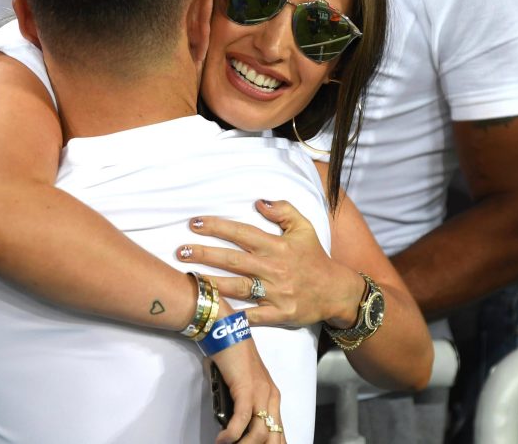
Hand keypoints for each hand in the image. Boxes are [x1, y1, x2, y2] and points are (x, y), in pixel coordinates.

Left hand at [177, 200, 363, 327]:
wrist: (336, 291)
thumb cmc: (314, 258)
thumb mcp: (304, 228)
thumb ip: (283, 211)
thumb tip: (259, 202)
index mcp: (276, 246)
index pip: (241, 233)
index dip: (217, 227)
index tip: (194, 223)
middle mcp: (273, 268)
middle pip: (233, 260)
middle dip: (205, 254)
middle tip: (181, 251)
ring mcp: (275, 292)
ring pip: (237, 287)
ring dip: (211, 283)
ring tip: (189, 279)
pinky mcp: (279, 314)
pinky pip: (253, 316)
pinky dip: (235, 316)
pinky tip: (214, 313)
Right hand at [208, 322, 285, 443]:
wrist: (226, 332)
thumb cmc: (231, 357)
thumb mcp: (241, 385)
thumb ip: (242, 404)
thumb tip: (231, 425)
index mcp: (272, 396)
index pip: (279, 431)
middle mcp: (271, 396)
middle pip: (274, 436)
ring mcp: (260, 392)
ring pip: (260, 433)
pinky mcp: (246, 389)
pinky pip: (242, 419)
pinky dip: (232, 433)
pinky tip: (222, 440)